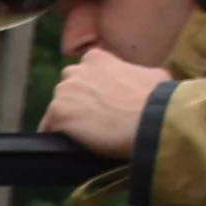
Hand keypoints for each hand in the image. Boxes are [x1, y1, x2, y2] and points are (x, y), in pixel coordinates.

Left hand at [39, 48, 171, 158]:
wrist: (150, 122)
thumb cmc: (157, 99)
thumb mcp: (153, 75)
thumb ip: (136, 73)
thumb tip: (141, 80)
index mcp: (96, 58)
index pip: (85, 73)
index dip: (94, 90)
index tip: (104, 103)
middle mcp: (75, 70)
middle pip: (69, 89)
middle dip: (79, 102)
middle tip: (96, 120)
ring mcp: (63, 92)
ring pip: (58, 108)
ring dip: (69, 120)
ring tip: (86, 137)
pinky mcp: (57, 114)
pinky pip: (49, 128)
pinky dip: (57, 136)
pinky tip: (69, 147)